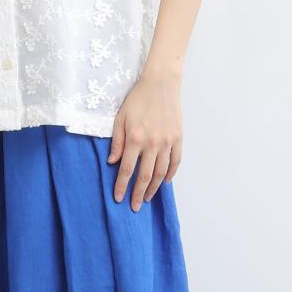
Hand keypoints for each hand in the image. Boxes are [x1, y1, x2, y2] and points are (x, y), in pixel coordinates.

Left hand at [107, 64, 182, 209]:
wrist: (161, 83)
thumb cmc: (137, 99)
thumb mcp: (120, 117)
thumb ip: (117, 141)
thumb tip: (113, 162)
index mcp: (135, 138)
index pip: (127, 170)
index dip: (122, 186)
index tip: (118, 198)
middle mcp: (152, 143)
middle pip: (145, 176)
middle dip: (138, 194)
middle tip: (134, 207)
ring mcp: (167, 142)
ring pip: (161, 173)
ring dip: (153, 188)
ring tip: (147, 197)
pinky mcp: (178, 138)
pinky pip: (175, 162)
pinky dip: (170, 175)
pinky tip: (164, 182)